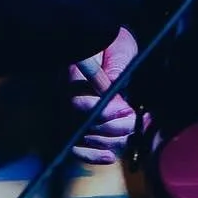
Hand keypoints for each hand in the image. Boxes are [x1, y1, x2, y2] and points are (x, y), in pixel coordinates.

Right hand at [68, 27, 140, 164]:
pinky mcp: (73, 123)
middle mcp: (63, 95)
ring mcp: (66, 111)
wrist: (103, 40)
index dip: (104, 112)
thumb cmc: (114, 41)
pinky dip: (93, 156)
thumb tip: (113, 88)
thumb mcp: (119, 46)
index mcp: (71, 74)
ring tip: (134, 130)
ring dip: (111, 140)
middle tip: (135, 120)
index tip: (126, 110)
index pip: (78, 103)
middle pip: (82, 125)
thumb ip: (117, 65)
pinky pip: (76, 148)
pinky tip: (110, 156)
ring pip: (82, 139)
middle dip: (113, 128)